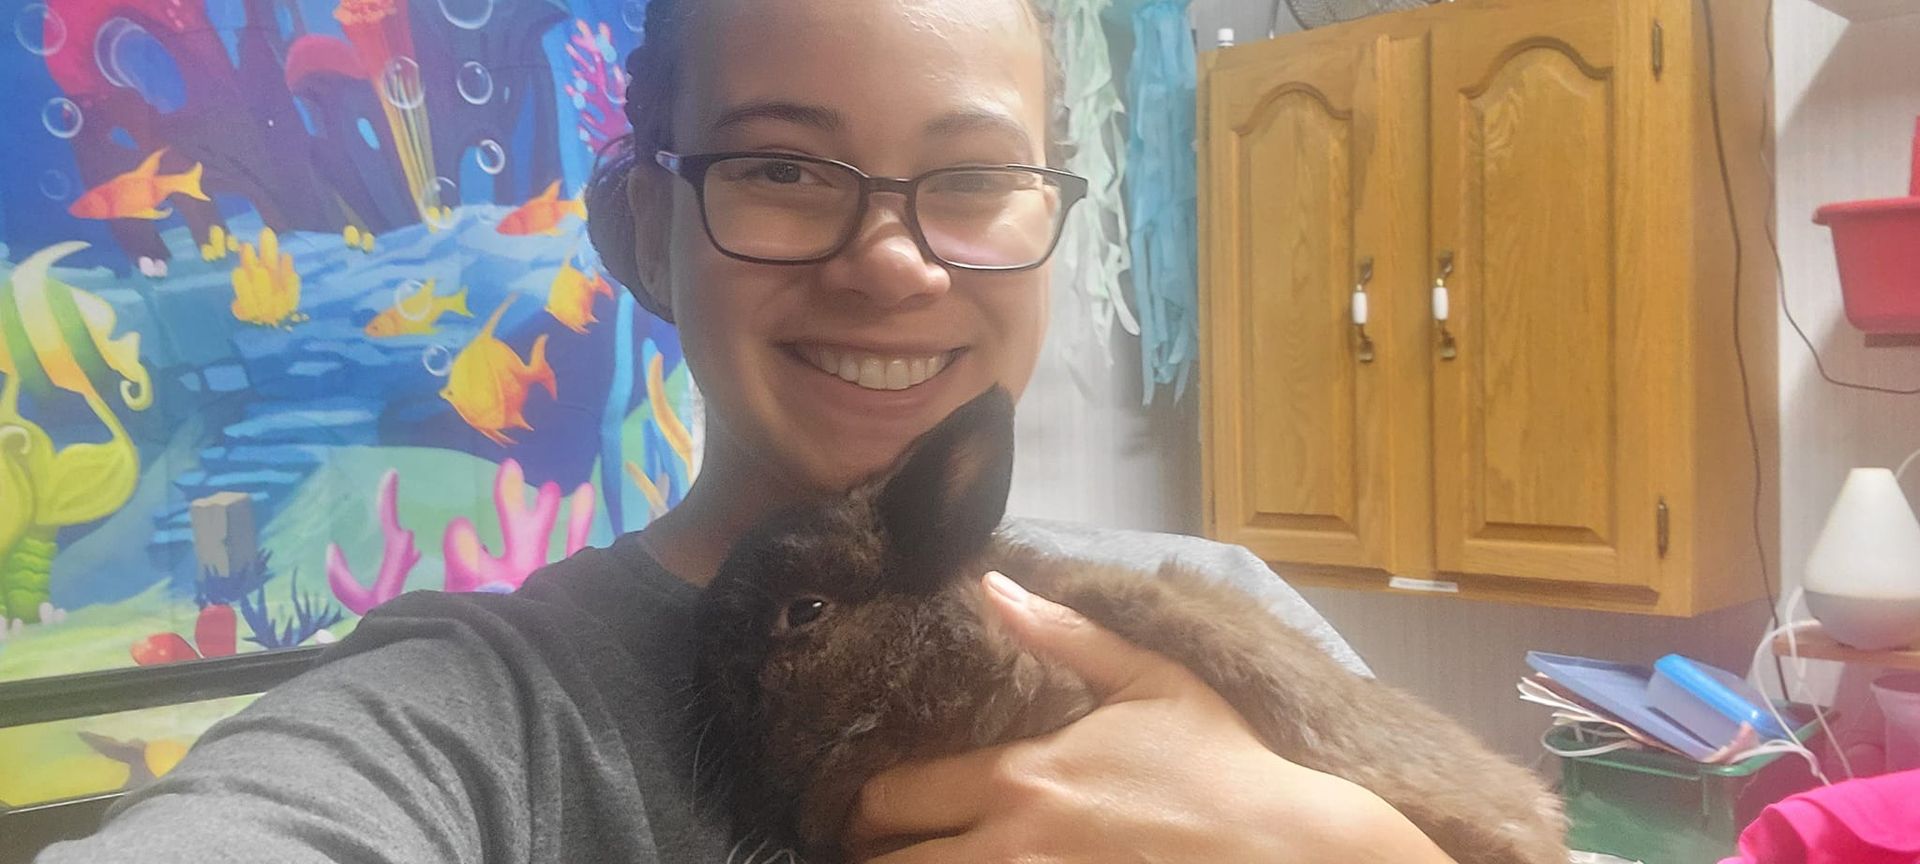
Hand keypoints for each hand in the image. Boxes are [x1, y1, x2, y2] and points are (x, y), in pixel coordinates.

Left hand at [843, 572, 1457, 863]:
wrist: (1286, 849)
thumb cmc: (1222, 765)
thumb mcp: (1151, 679)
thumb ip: (1061, 634)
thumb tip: (992, 586)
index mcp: (1022, 780)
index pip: (892, 801)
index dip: (862, 810)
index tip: (860, 810)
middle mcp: (1012, 847)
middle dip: (872, 858)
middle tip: (874, 850)